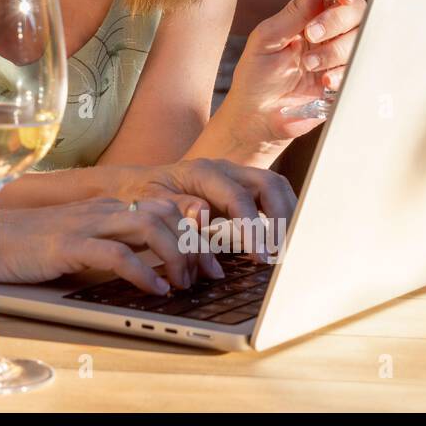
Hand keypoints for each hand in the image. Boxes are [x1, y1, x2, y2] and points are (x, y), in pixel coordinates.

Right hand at [0, 197, 223, 293]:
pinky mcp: (68, 244)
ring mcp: (86, 224)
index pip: (167, 207)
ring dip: (175, 257)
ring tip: (183, 284)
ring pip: (150, 227)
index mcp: (110, 206)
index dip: (197, 232)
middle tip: (207, 277)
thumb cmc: (33, 244)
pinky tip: (153, 289)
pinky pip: (116, 253)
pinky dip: (142, 272)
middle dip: (195, 246)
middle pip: (168, 214)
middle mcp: (104, 209)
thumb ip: (117, 242)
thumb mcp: (84, 239)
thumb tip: (156, 265)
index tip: (213, 262)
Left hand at [96, 159, 293, 260]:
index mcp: (203, 172)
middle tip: (281, 252)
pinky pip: (270, 197)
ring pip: (276, 187)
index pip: (238, 198)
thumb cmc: (144, 195)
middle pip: (269, 184)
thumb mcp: (150, 202)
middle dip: (282, 217)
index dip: (252, 227)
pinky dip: (281, 216)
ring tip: (286, 248)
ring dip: (287, 216)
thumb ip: (175, 207)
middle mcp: (225, 170)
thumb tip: (202, 212)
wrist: (138, 185)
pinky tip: (280, 240)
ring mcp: (236, 177)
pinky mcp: (241, 189)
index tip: (261, 255)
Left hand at [223, 0, 366, 143]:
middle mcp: (330, 32)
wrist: (258, 118)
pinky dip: (343, 73)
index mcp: (310, 15)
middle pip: (357, 10)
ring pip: (361, 38)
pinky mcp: (348, 79)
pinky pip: (361, 68)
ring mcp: (341, 56)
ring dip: (335, 50)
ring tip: (308, 66)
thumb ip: (294, 11)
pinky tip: (324, 83)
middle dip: (336, 20)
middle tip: (310, 35)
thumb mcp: (267, 39)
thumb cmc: (257, 76)